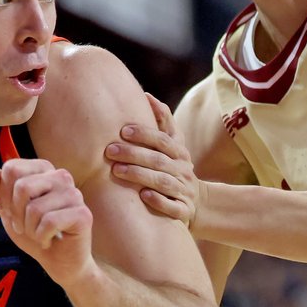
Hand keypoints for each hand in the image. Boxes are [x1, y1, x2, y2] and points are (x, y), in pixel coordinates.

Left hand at [0, 159, 92, 284]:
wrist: (57, 260)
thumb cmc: (34, 231)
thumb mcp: (8, 209)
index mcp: (43, 170)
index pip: (11, 168)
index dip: (4, 195)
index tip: (13, 211)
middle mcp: (61, 176)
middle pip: (22, 187)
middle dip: (16, 215)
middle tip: (25, 227)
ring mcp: (74, 194)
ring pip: (34, 208)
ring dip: (30, 230)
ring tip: (39, 234)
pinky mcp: (82, 214)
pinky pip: (49, 223)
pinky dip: (42, 237)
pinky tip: (49, 240)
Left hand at [106, 93, 198, 226]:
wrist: (196, 202)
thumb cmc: (174, 168)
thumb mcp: (173, 144)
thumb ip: (163, 121)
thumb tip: (146, 95)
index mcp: (180, 152)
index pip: (163, 140)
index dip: (145, 134)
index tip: (123, 130)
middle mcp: (183, 170)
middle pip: (159, 160)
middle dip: (134, 154)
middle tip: (110, 151)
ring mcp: (184, 191)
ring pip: (163, 182)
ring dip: (140, 175)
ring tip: (117, 171)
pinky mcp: (184, 211)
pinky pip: (173, 206)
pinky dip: (159, 201)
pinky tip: (143, 196)